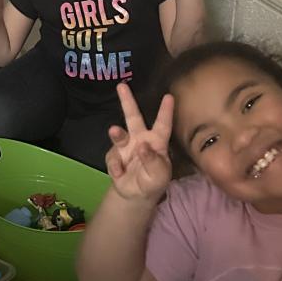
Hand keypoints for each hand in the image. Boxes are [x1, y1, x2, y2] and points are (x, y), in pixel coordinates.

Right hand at [106, 84, 173, 204]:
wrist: (136, 195)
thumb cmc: (154, 181)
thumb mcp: (160, 175)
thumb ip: (153, 161)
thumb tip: (142, 146)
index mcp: (157, 141)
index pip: (163, 124)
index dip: (165, 111)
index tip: (169, 96)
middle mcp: (140, 138)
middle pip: (133, 117)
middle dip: (127, 101)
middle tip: (121, 86)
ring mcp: (126, 146)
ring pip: (118, 134)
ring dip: (117, 133)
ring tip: (114, 131)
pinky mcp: (114, 156)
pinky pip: (112, 157)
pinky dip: (115, 166)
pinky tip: (120, 173)